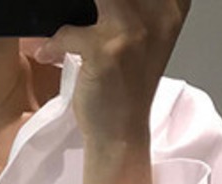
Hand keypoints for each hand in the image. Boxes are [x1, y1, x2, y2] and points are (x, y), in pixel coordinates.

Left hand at [34, 0, 191, 145]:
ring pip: (92, 0)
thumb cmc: (127, 89)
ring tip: (65, 34)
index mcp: (172, 6)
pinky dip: (54, 43)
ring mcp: (133, 31)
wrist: (121, 133)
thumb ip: (133, 8)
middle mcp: (158, 13)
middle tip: (82, 22)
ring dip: (71, 14)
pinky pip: (68, 32)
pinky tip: (49, 54)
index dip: (115, 0)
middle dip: (91, 6)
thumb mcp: (144, 38)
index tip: (100, 11)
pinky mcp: (106, 51)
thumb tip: (92, 2)